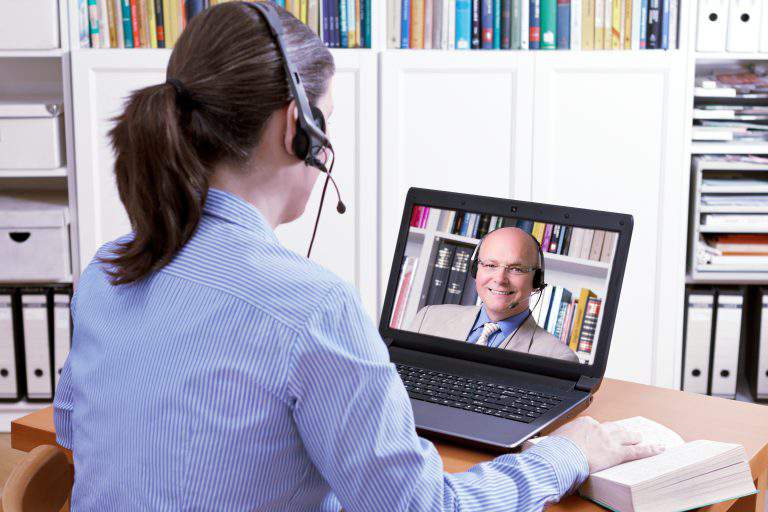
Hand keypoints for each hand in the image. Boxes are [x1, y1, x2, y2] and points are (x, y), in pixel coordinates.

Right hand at [550, 416, 664, 473]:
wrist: (560, 457)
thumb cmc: (555, 451)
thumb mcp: (554, 441)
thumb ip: (559, 441)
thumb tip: (552, 446)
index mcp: (583, 424)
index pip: (595, 426)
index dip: (599, 433)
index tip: (598, 436)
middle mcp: (598, 428)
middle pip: (613, 428)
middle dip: (620, 430)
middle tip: (627, 432)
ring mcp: (609, 440)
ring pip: (626, 436)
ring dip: (634, 436)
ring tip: (641, 437)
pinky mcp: (617, 453)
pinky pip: (637, 451)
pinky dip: (649, 449)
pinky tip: (658, 448)